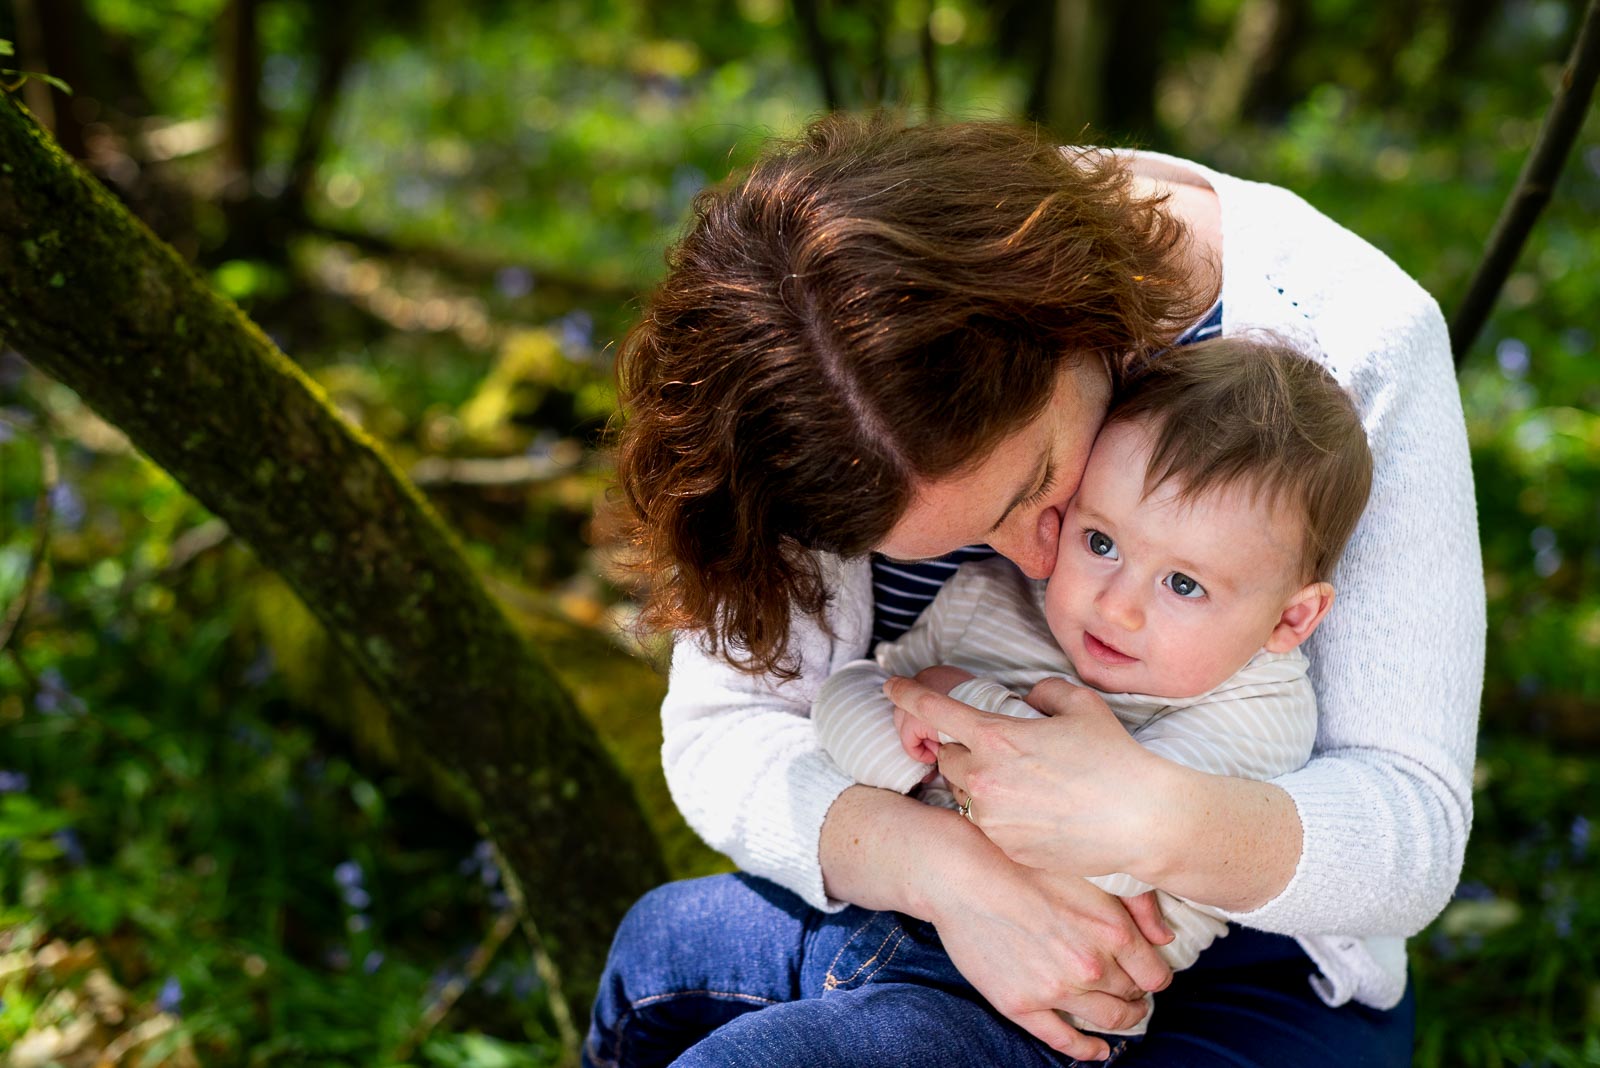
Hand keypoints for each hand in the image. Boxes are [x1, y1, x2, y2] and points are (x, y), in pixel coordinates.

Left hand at [885, 674, 1170, 876]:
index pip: (934, 709)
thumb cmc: (1114, 758)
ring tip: (1029, 786)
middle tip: (1004, 753)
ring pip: (966, 794)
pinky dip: (1003, 815)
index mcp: (996, 737)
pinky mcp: (1005, 848)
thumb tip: (1026, 700)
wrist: (1141, 820)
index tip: (890, 686)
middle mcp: (983, 778)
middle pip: (949, 757)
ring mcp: (992, 818)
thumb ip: (1043, 692)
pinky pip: (988, 825)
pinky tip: (1039, 813)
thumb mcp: (1080, 705)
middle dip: (966, 751)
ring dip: (983, 785)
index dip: (907, 694)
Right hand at [922, 827, 1173, 1060]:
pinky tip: (1097, 1050)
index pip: (1155, 974)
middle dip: (1136, 996)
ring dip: (1120, 1020)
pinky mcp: (1023, 1005)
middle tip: (1132, 991)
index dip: (1155, 975)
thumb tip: (1166, 937)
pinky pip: (1064, 1040)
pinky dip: (1086, 1050)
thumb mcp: (1086, 871)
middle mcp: (1091, 966)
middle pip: (1132, 997)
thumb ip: (1135, 903)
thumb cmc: (1023, 863)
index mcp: (1113, 931)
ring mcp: (1056, 990)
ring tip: (1121, 1013)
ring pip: (1106, 1020)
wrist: (963, 876)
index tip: (1148, 974)